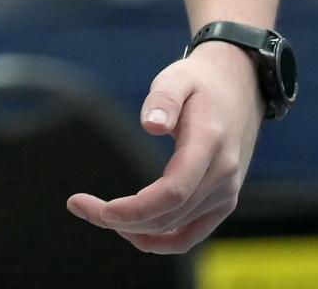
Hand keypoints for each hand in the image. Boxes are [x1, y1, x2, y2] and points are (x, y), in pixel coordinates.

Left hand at [67, 41, 263, 253]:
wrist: (240, 88)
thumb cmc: (199, 82)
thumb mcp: (178, 77)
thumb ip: (164, 98)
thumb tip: (150, 125)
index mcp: (209, 144)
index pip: (173, 191)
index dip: (135, 208)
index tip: (100, 208)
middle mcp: (222, 176)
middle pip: (169, 215)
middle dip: (120, 219)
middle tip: (77, 205)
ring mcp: (226, 193)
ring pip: (177, 231)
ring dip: (135, 231)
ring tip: (96, 213)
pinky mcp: (223, 202)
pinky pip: (191, 235)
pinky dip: (160, 241)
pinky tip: (129, 230)